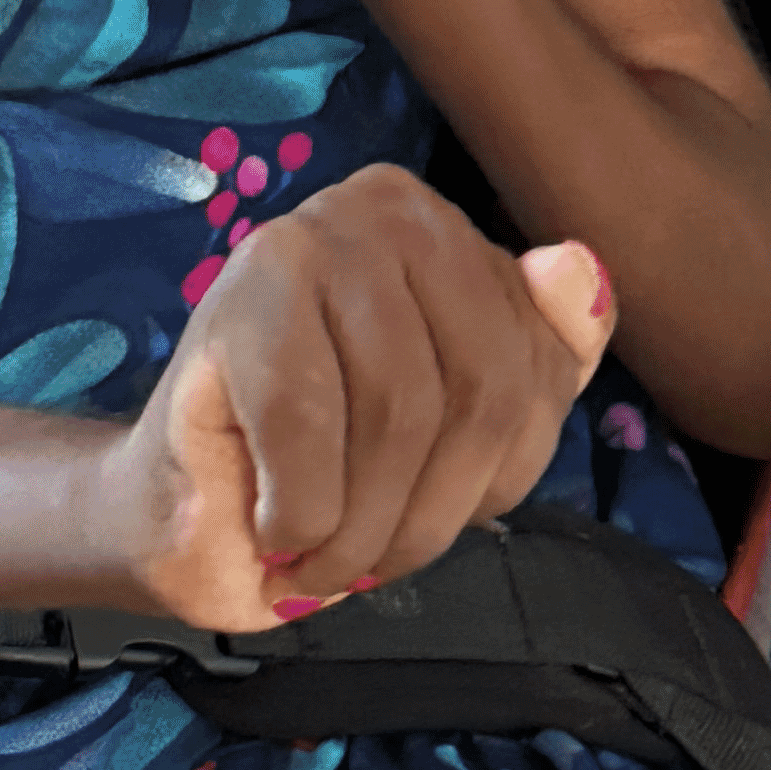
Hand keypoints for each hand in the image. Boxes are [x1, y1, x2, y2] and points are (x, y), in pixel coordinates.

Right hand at [98, 164, 611, 630]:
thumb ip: (543, 355)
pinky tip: (274, 526)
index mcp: (443, 230)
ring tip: (323, 555)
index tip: (437, 510)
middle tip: (374, 561)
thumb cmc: (336, 468)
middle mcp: (382, 208)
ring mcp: (303, 240)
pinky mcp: (234, 302)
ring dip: (364, 530)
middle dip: (433, 514)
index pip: (535, 366)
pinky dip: (302, 516)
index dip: (499, 474)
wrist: (191, 517)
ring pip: (400, 415)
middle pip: (481, 389)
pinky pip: (309, 433)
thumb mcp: (470, 425)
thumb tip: (579, 267)